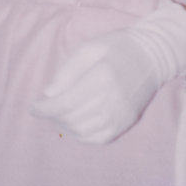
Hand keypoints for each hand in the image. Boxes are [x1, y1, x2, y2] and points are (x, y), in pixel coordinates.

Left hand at [31, 0, 185, 143]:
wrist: (153, 56)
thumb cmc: (117, 48)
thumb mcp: (89, 48)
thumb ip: (67, 71)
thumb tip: (48, 95)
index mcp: (101, 77)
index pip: (64, 103)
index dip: (44, 108)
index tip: (33, 107)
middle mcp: (112, 100)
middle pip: (72, 118)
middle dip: (53, 116)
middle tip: (46, 107)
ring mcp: (121, 114)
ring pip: (83, 131)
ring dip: (65, 126)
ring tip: (60, 114)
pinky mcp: (126, 122)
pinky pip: (98, 138)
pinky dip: (82, 135)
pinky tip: (76, 122)